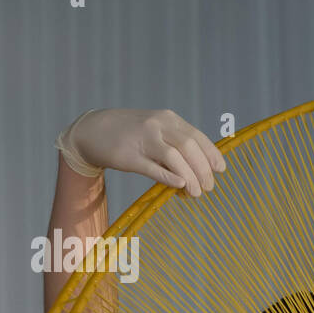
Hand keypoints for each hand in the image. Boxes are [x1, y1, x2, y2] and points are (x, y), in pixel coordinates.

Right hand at [65, 108, 226, 196]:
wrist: (93, 130)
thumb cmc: (132, 134)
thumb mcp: (157, 131)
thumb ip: (178, 144)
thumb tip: (204, 168)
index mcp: (168, 119)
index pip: (197, 136)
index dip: (211, 154)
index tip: (220, 170)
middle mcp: (157, 125)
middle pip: (189, 147)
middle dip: (203, 170)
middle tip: (209, 188)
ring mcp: (142, 139)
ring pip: (174, 157)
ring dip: (190, 178)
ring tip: (196, 193)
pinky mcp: (128, 156)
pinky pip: (152, 167)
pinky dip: (169, 177)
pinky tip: (179, 186)